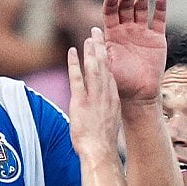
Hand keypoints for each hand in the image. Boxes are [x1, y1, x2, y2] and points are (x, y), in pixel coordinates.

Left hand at [68, 29, 120, 159]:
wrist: (100, 152)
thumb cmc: (102, 144)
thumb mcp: (108, 125)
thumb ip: (104, 113)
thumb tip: (100, 112)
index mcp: (113, 101)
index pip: (111, 76)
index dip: (108, 60)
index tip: (105, 48)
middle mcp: (106, 95)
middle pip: (105, 67)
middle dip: (102, 48)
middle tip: (98, 33)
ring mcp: (94, 97)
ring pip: (94, 68)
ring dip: (91, 51)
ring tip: (90, 37)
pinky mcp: (81, 102)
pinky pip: (77, 78)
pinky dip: (75, 63)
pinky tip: (73, 51)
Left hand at [102, 0, 166, 100]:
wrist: (139, 94)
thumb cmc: (119, 81)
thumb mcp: (106, 66)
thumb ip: (100, 51)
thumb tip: (90, 36)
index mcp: (112, 34)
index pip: (110, 13)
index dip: (110, 4)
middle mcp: (127, 29)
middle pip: (126, 8)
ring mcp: (142, 32)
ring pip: (142, 10)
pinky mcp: (157, 38)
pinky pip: (159, 20)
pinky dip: (161, 8)